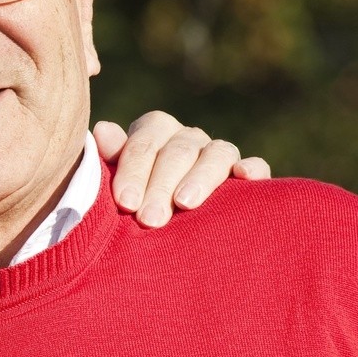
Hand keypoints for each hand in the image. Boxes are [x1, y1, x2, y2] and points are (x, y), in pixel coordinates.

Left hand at [94, 112, 271, 227]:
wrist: (173, 227)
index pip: (144, 143)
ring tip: (185, 203)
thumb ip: (112, 160)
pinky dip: (252, 168)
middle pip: (178, 151)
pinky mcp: (248, 172)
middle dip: (161, 186)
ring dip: (200, 178)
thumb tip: (102, 129)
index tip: (125, 202)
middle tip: (149, 219)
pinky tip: (243, 177)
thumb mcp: (121, 183)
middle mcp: (188, 138)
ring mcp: (219, 153)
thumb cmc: (137, 202)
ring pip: (216, 154)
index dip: (133, 172)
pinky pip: (255, 165)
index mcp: (155, 132)